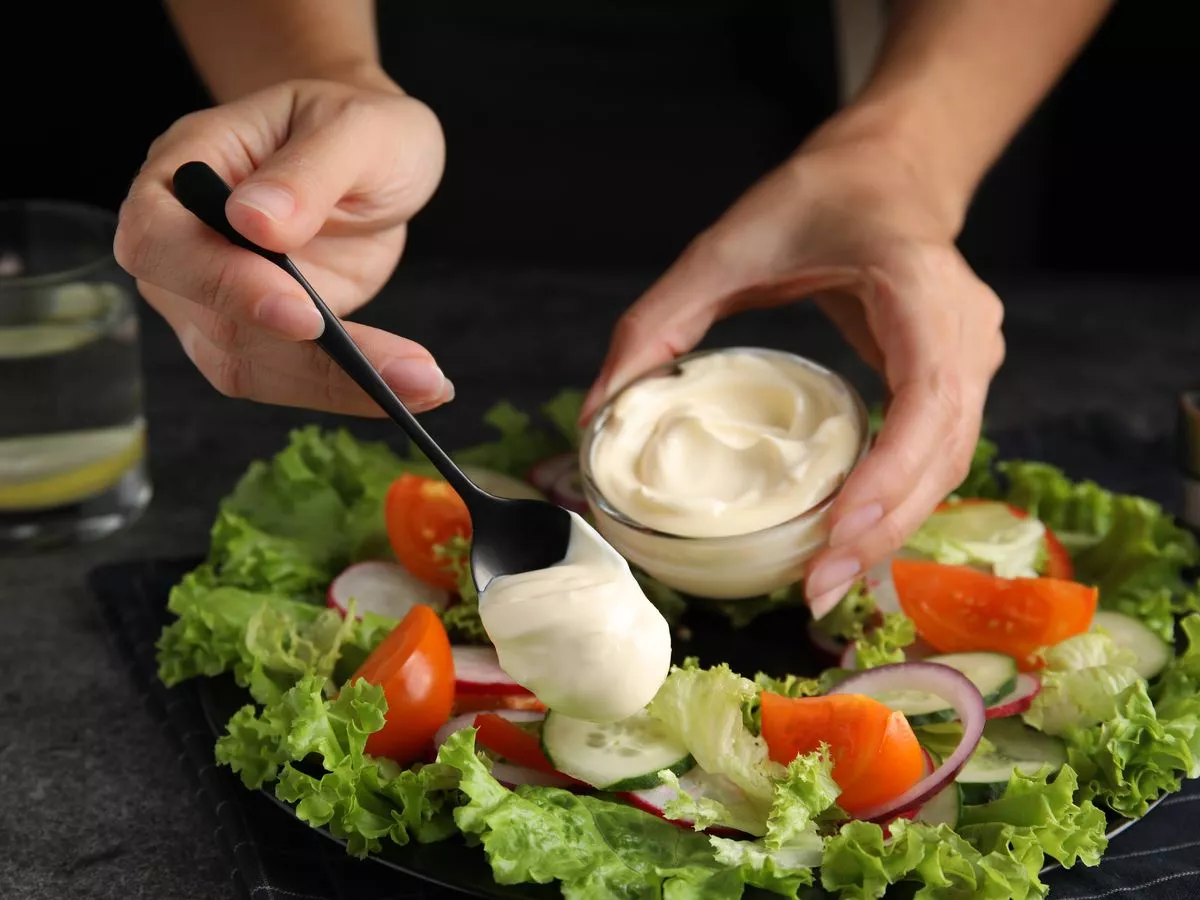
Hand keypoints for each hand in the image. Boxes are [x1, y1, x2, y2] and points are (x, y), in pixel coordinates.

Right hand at [115, 72, 450, 414]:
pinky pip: (290, 376)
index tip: (301, 312)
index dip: (219, 283)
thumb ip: (307, 171)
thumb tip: (254, 221)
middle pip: (209, 320)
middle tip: (400, 373)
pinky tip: (415, 388)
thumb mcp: (354, 128)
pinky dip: (349, 389)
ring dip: (337, 386)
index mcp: (185, 169)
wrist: (372, 154)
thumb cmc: (355, 125)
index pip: (158, 239)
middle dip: (304, 356)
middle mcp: (185, 241)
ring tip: (427, 385)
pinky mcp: (261, 334)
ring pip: (249, 364)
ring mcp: (215, 297)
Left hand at [581, 136, 1004, 615]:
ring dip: (891, 530)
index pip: (925, 394)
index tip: (836, 534)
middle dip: (882, 529)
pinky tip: (849, 542)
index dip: (889, 473)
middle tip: (815, 591)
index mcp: (916, 283)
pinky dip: (896, 503)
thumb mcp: (723, 248)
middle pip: (943, 451)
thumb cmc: (815, 199)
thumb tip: (597, 417)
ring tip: (826, 582)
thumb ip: (657, 323)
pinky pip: (938, 455)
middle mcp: (965, 328)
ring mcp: (974, 356)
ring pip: (948, 465)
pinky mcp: (961, 379)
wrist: (888, 170)